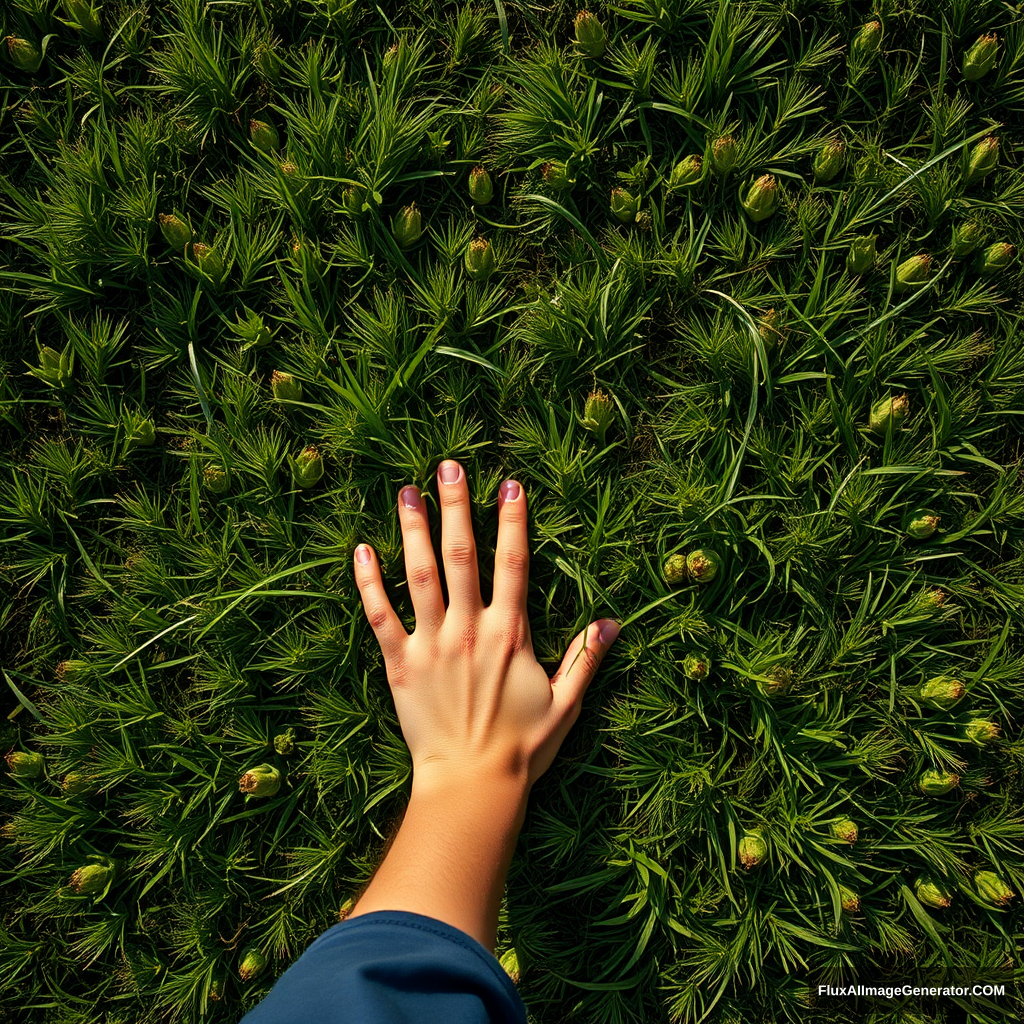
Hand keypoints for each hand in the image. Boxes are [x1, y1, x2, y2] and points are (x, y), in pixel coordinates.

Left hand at [353, 459, 619, 790]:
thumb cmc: (522, 747)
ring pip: (420, 575)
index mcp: (509, 633)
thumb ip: (586, 658)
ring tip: (407, 492)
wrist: (472, 786)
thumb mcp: (565, 703)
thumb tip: (614, 622)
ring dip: (412, 531)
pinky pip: (380, 616)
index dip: (513, 521)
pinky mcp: (399, 664)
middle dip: (457, 507)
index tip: (510, 485)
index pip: (513, 564)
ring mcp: (431, 644)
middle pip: (462, 555)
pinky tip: (361, 550)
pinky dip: (369, 583)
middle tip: (449, 468)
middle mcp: (468, 628)